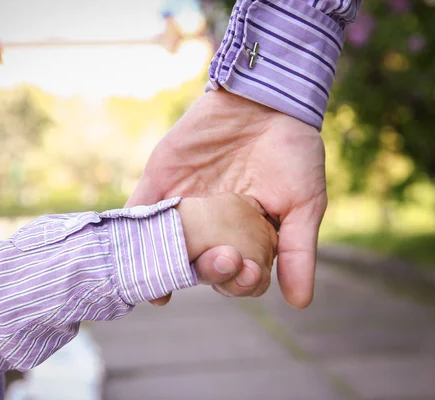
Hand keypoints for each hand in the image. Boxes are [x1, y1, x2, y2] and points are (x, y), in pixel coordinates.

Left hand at [128, 89, 326, 308]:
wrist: (263, 98)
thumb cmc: (291, 150)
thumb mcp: (304, 202)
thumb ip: (298, 250)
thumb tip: (300, 303)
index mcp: (244, 236)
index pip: (237, 273)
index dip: (240, 282)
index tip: (248, 274)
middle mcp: (211, 228)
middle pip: (200, 264)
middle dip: (207, 272)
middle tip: (219, 264)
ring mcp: (183, 206)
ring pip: (166, 245)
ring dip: (158, 268)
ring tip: (156, 289)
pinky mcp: (160, 183)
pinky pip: (141, 211)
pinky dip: (132, 231)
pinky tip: (130, 255)